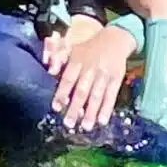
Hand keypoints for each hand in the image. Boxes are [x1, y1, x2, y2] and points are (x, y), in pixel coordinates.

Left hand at [43, 16, 132, 132]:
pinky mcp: (116, 80)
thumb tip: (50, 71)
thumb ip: (60, 60)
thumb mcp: (73, 49)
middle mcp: (91, 68)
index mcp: (78, 60)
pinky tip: (102, 121)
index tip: (56, 107)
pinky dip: (106, 109)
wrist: (115, 39)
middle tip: (68, 123)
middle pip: (82, 91)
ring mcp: (104, 75)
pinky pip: (111, 96)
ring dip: (91, 113)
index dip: (62, 93)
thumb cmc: (89, 48)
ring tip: (85, 127)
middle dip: (75, 108)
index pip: (68, 79)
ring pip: (96, 96)